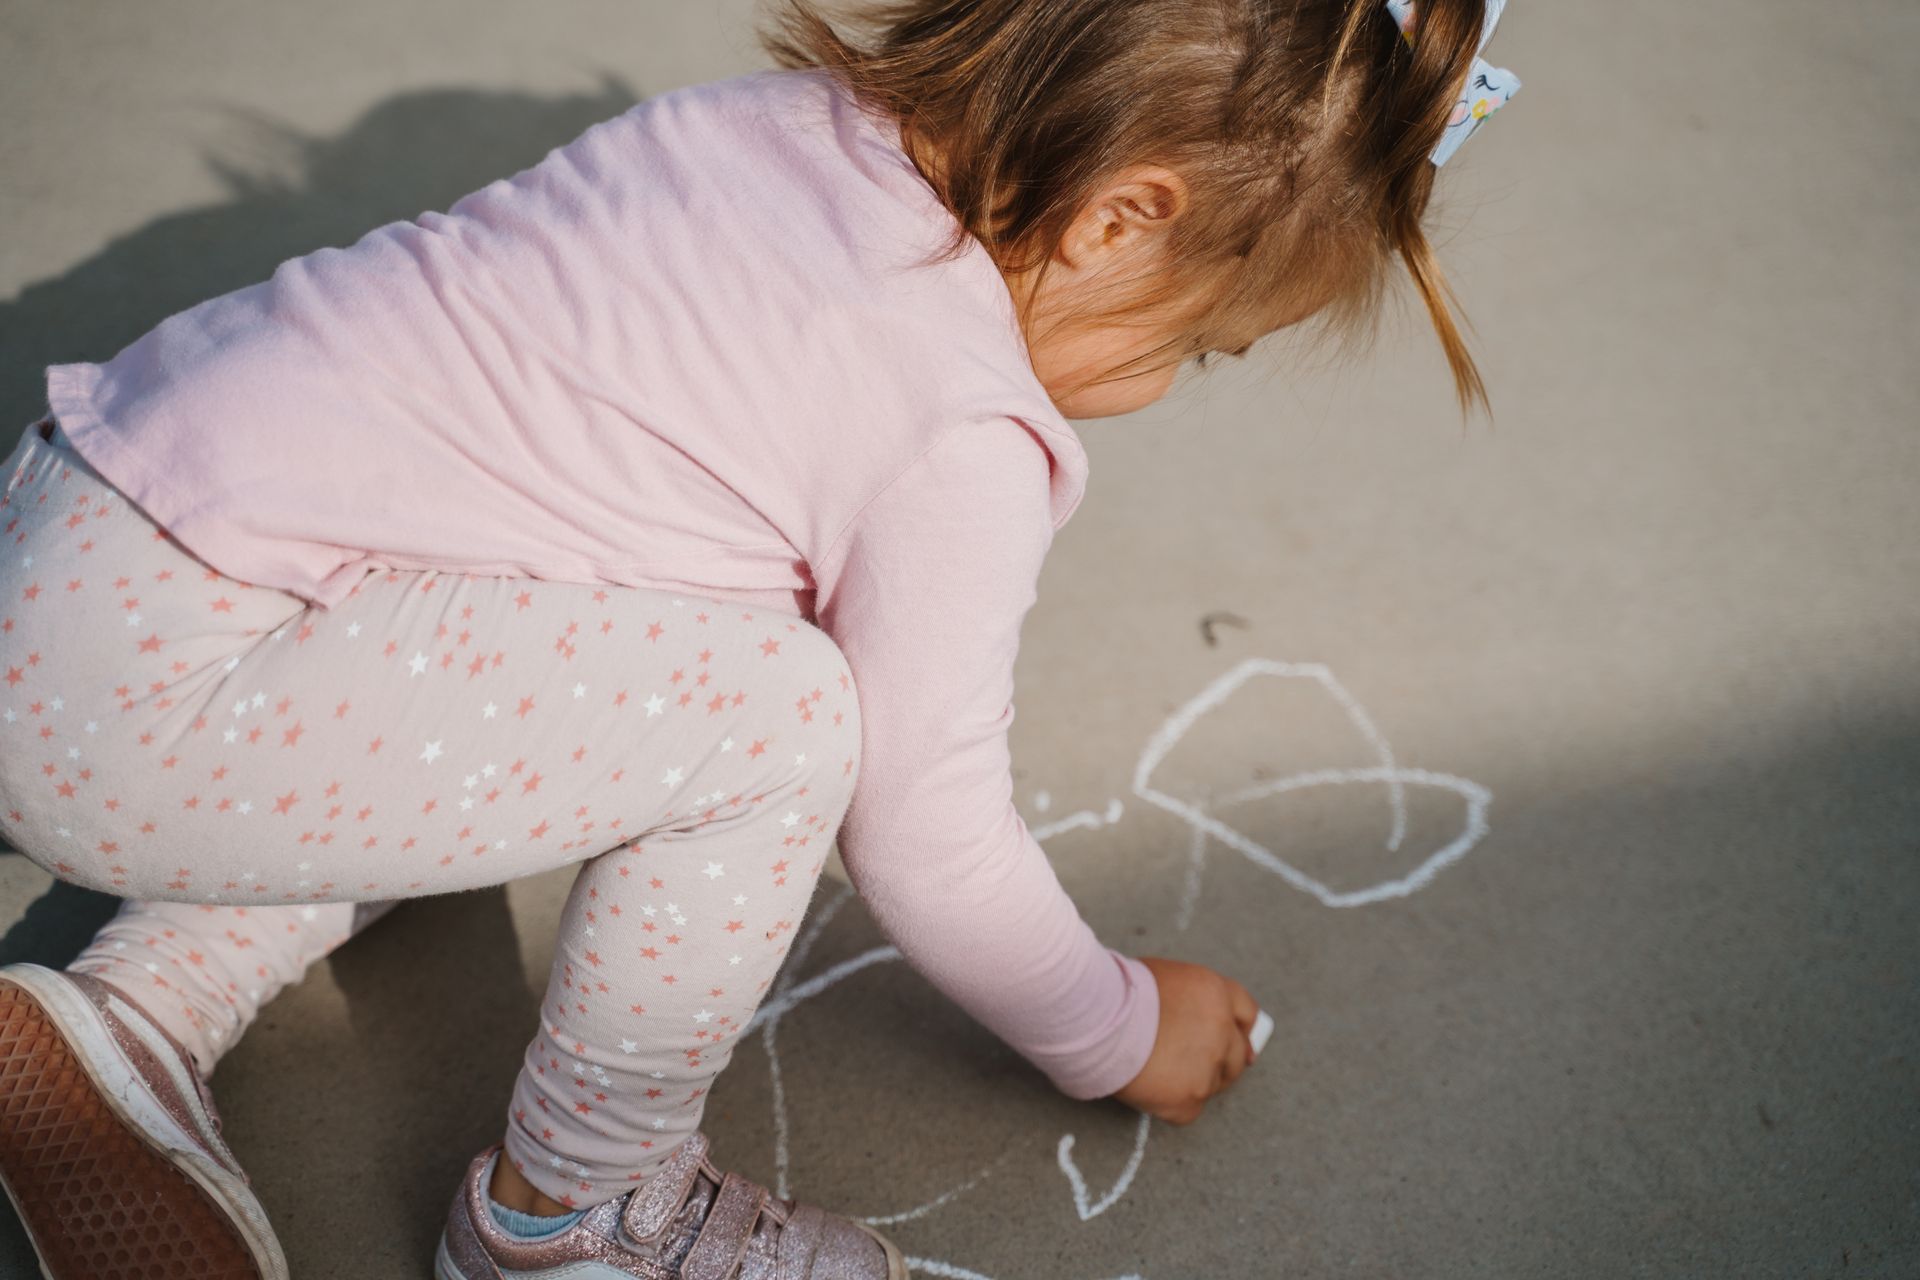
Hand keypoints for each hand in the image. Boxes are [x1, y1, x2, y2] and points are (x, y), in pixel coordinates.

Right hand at [1109, 956, 1259, 1124]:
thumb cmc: (1119, 992)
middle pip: (1237, 1056)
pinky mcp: (1187, 1101)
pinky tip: (1148, 1088)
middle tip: (1190, 1066)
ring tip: (1158, 1071)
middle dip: (1221, 1063)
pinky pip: (1187, 1110)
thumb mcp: (1165, 977)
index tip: (1239, 1046)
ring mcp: (1207, 1069)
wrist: (1094, 1018)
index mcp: (1216, 994)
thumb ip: (1193, 1000)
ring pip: (1212, 1085)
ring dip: (1193, 1082)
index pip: (1247, 1014)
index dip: (1241, 1031)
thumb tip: (1205, 1020)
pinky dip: (1170, 1104)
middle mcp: (1222, 1031)